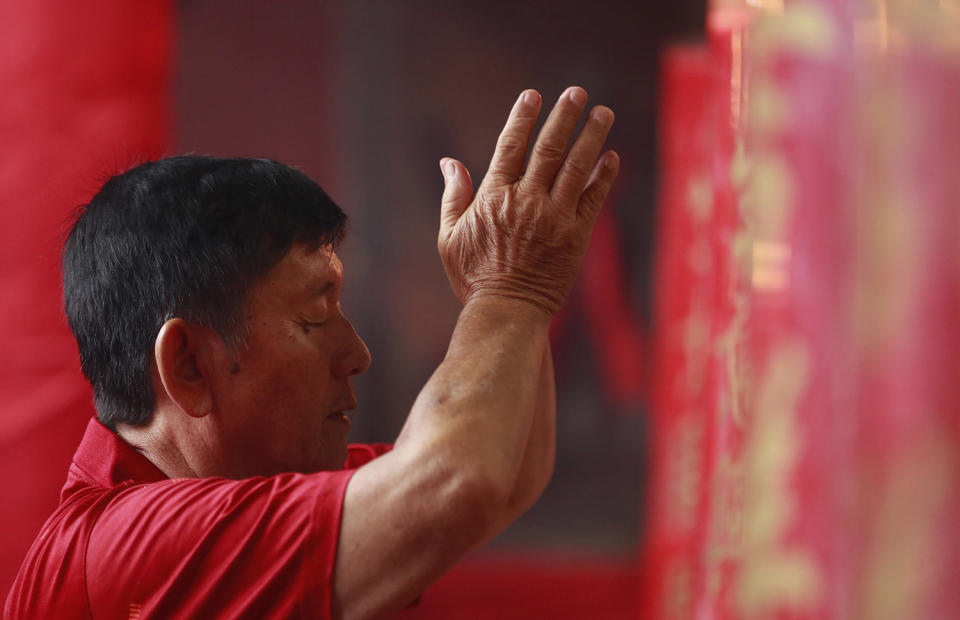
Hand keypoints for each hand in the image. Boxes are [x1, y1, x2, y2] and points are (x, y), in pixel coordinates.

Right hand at [437, 86, 618, 316]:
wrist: (507, 312)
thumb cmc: (474, 277)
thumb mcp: (450, 237)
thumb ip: (453, 196)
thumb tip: (449, 162)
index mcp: (494, 197)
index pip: (510, 147)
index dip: (522, 118)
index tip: (533, 96)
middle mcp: (526, 201)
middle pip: (548, 149)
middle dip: (564, 117)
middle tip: (577, 92)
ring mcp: (554, 218)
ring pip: (576, 168)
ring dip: (591, 137)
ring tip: (604, 113)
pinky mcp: (576, 237)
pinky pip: (593, 200)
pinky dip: (603, 177)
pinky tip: (611, 157)